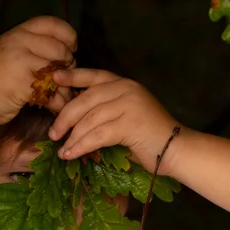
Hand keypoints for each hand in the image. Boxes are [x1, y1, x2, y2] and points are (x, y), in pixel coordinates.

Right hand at [0, 16, 76, 125]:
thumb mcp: (7, 53)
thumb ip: (30, 47)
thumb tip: (62, 52)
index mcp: (16, 33)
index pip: (50, 23)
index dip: (67, 34)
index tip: (73, 47)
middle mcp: (19, 42)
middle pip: (59, 48)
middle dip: (68, 64)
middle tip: (66, 76)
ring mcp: (21, 62)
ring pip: (57, 71)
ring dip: (64, 85)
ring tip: (63, 94)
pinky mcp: (24, 83)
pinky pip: (51, 91)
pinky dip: (57, 101)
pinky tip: (55, 106)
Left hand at [47, 69, 180, 171]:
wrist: (176, 150)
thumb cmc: (149, 137)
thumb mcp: (125, 116)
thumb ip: (104, 111)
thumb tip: (74, 120)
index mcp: (124, 84)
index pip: (94, 75)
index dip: (73, 76)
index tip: (54, 78)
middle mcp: (126, 89)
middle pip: (86, 99)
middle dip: (65, 117)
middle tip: (53, 133)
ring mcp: (129, 104)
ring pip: (90, 119)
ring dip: (72, 137)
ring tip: (62, 150)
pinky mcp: (130, 123)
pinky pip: (98, 134)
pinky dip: (81, 146)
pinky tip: (71, 154)